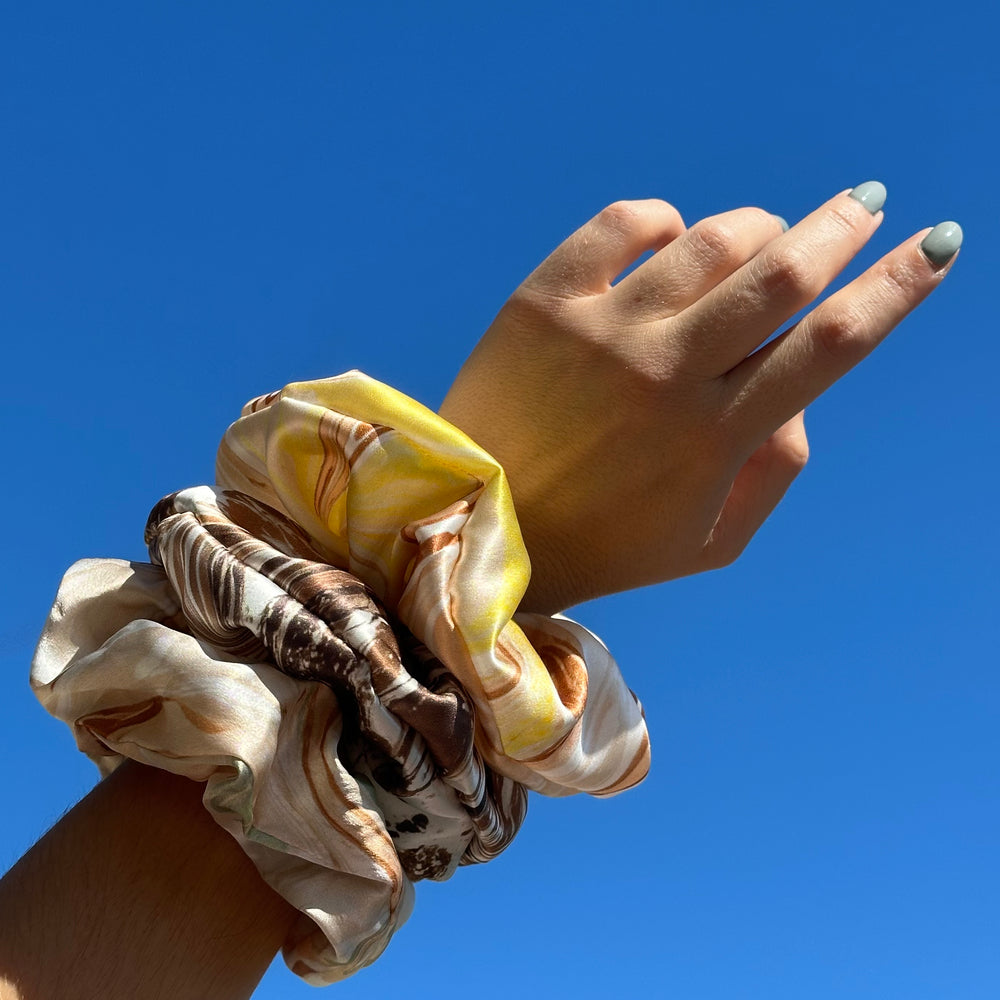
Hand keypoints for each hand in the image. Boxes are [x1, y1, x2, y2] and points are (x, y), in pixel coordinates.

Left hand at [439, 186, 959, 613]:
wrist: (478, 529)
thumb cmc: (603, 545)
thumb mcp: (710, 544)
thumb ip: (773, 471)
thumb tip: (798, 395)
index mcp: (713, 440)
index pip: (831, 345)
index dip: (896, 289)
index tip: (935, 247)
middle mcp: (664, 375)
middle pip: (782, 274)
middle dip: (842, 228)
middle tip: (864, 204)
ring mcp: (601, 332)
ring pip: (712, 240)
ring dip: (759, 226)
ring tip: (766, 236)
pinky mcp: (542, 302)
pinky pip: (624, 224)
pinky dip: (664, 220)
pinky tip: (670, 242)